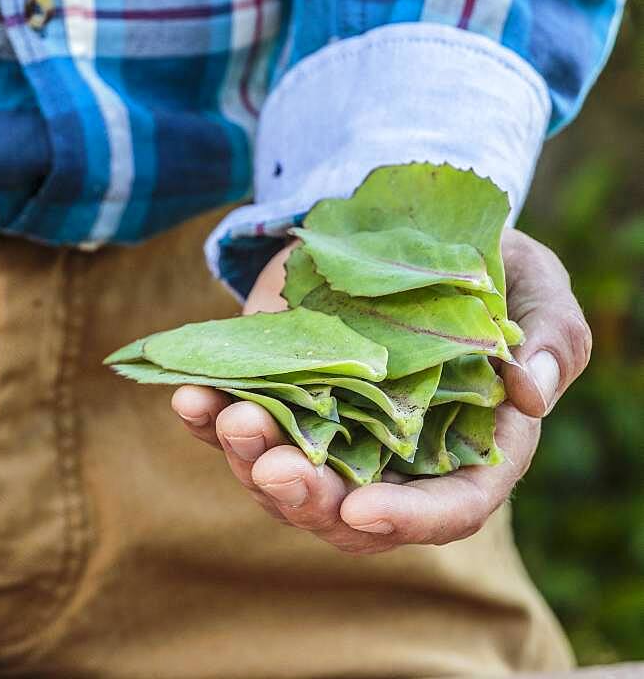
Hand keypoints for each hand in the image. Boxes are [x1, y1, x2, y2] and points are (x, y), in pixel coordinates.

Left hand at [172, 230, 590, 553]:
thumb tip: (532, 390)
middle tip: (274, 468)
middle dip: (308, 497)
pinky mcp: (285, 390)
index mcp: (468, 445)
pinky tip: (190, 398)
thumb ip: (553, 335)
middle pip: (351, 510)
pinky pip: (245, 420)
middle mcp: (395, 453)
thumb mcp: (536, 285)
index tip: (361, 508)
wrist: (411, 225)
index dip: (408, 519)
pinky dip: (211, 417)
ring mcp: (333, 425)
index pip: (449, 508)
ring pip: (288, 477)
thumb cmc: (488, 265)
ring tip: (228, 418)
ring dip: (250, 459)